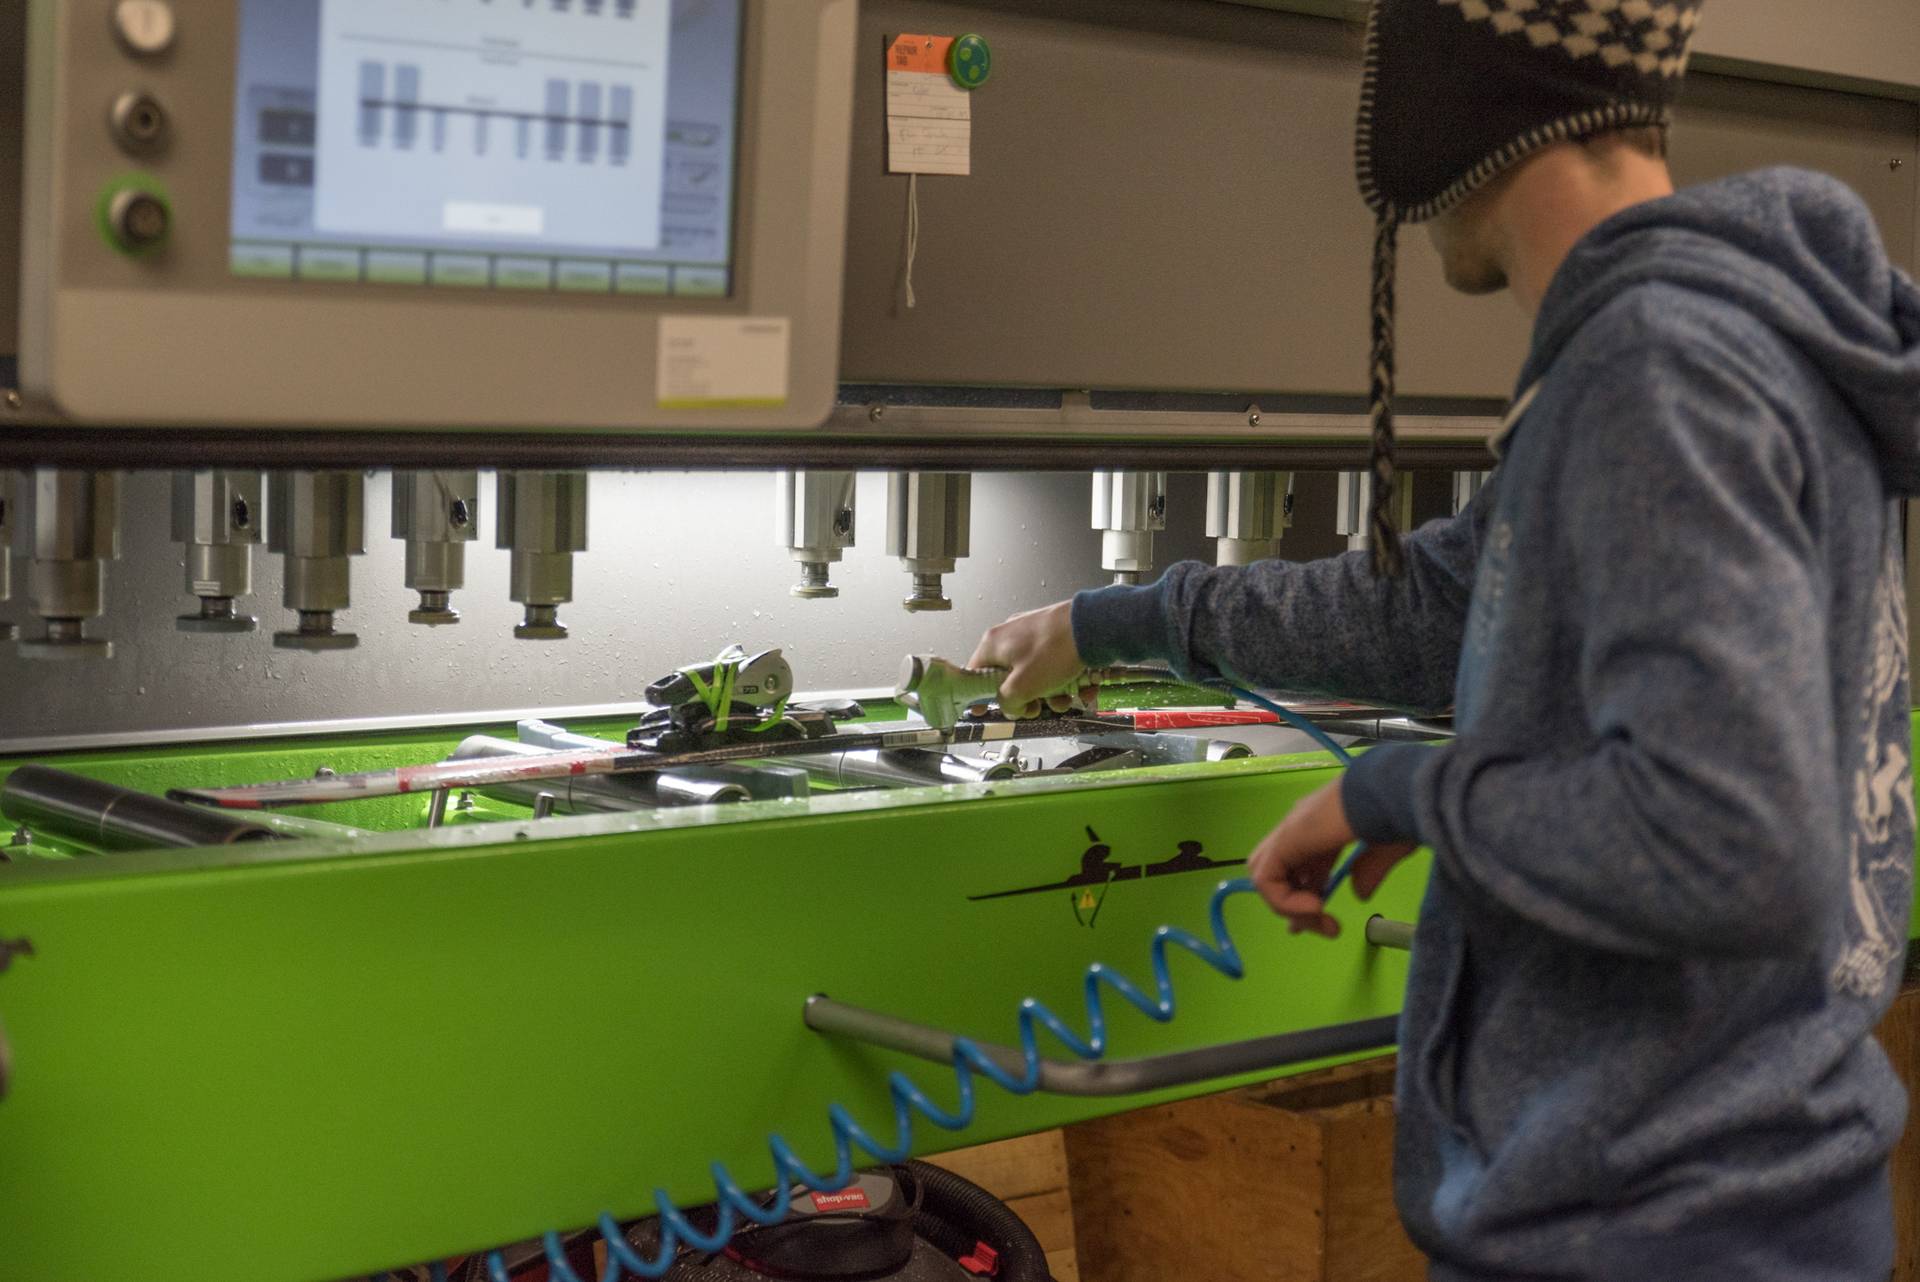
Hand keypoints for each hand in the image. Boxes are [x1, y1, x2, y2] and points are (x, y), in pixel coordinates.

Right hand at [968, 601, 1094, 718]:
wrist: (1091, 626)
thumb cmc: (1052, 653)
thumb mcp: (1022, 686)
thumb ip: (1007, 701)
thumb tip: (1010, 706)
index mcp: (992, 644)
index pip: (974, 674)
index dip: (979, 696)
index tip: (985, 712)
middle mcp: (1009, 636)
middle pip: (1007, 679)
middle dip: (1025, 699)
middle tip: (1038, 708)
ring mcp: (1032, 635)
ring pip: (1033, 675)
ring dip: (1049, 694)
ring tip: (1066, 699)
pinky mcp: (1053, 637)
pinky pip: (1051, 665)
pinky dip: (1063, 680)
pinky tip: (1080, 687)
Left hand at [1245, 780, 1416, 937]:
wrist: (1391, 791)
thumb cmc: (1398, 814)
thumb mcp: (1386, 850)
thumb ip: (1369, 872)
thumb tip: (1359, 895)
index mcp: (1322, 826)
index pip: (1299, 864)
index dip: (1304, 895)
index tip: (1324, 922)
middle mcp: (1300, 827)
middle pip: (1278, 872)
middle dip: (1294, 904)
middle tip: (1323, 923)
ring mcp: (1290, 831)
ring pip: (1266, 877)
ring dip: (1289, 906)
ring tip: (1320, 917)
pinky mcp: (1285, 839)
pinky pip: (1266, 879)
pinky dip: (1284, 900)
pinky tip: (1315, 905)